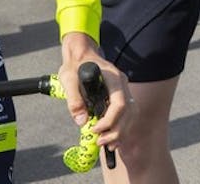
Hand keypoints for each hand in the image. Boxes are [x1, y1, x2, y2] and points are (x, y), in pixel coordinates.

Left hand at [58, 33, 132, 151]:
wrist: (81, 55)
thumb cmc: (75, 65)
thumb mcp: (68, 80)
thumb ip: (74, 100)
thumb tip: (81, 121)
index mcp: (113, 78)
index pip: (120, 102)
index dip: (110, 119)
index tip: (95, 129)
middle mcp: (122, 83)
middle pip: (128, 111)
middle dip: (116, 129)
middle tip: (100, 142)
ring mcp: (122, 89)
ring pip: (130, 113)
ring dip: (121, 130)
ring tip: (107, 143)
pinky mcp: (119, 95)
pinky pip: (127, 113)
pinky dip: (121, 126)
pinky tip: (111, 135)